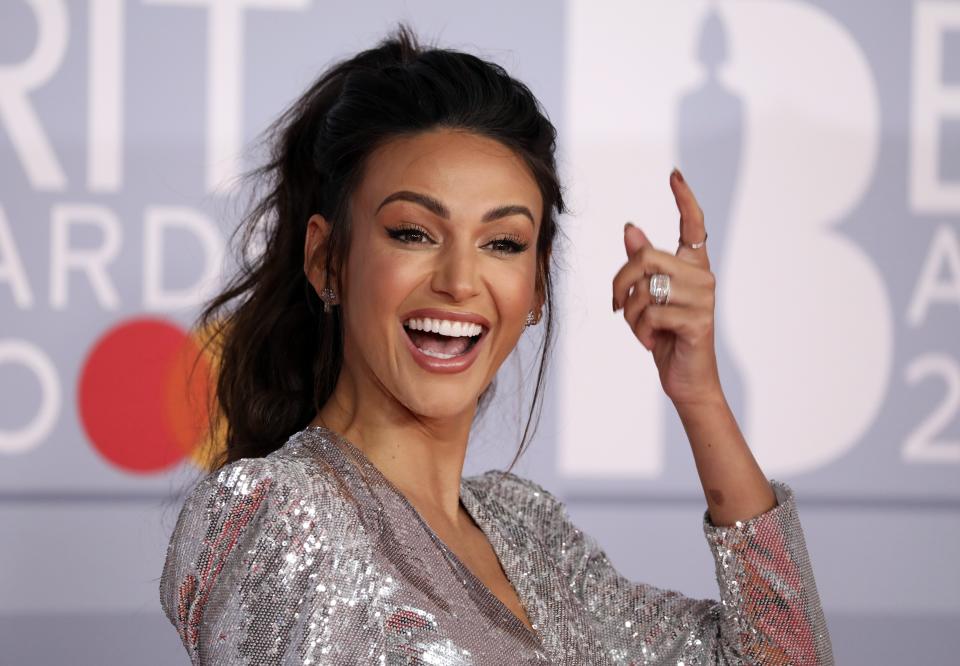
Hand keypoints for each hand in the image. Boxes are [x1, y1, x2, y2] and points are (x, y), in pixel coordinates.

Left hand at [611, 169, 723, 406]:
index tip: (675, 175)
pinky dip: (640, 331)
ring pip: (643, 288)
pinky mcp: (697, 320)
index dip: (684, 199)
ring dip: (630, 313)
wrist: (687, 379)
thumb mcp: (650, 298)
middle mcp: (702, 278)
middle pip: (645, 258)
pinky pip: (650, 314)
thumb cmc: (668, 336)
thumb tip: (631, 228)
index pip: (694, 226)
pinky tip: (652, 341)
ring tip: (640, 329)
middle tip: (617, 305)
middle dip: (620, 282)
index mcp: (693, 268)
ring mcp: (702, 299)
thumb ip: (643, 264)